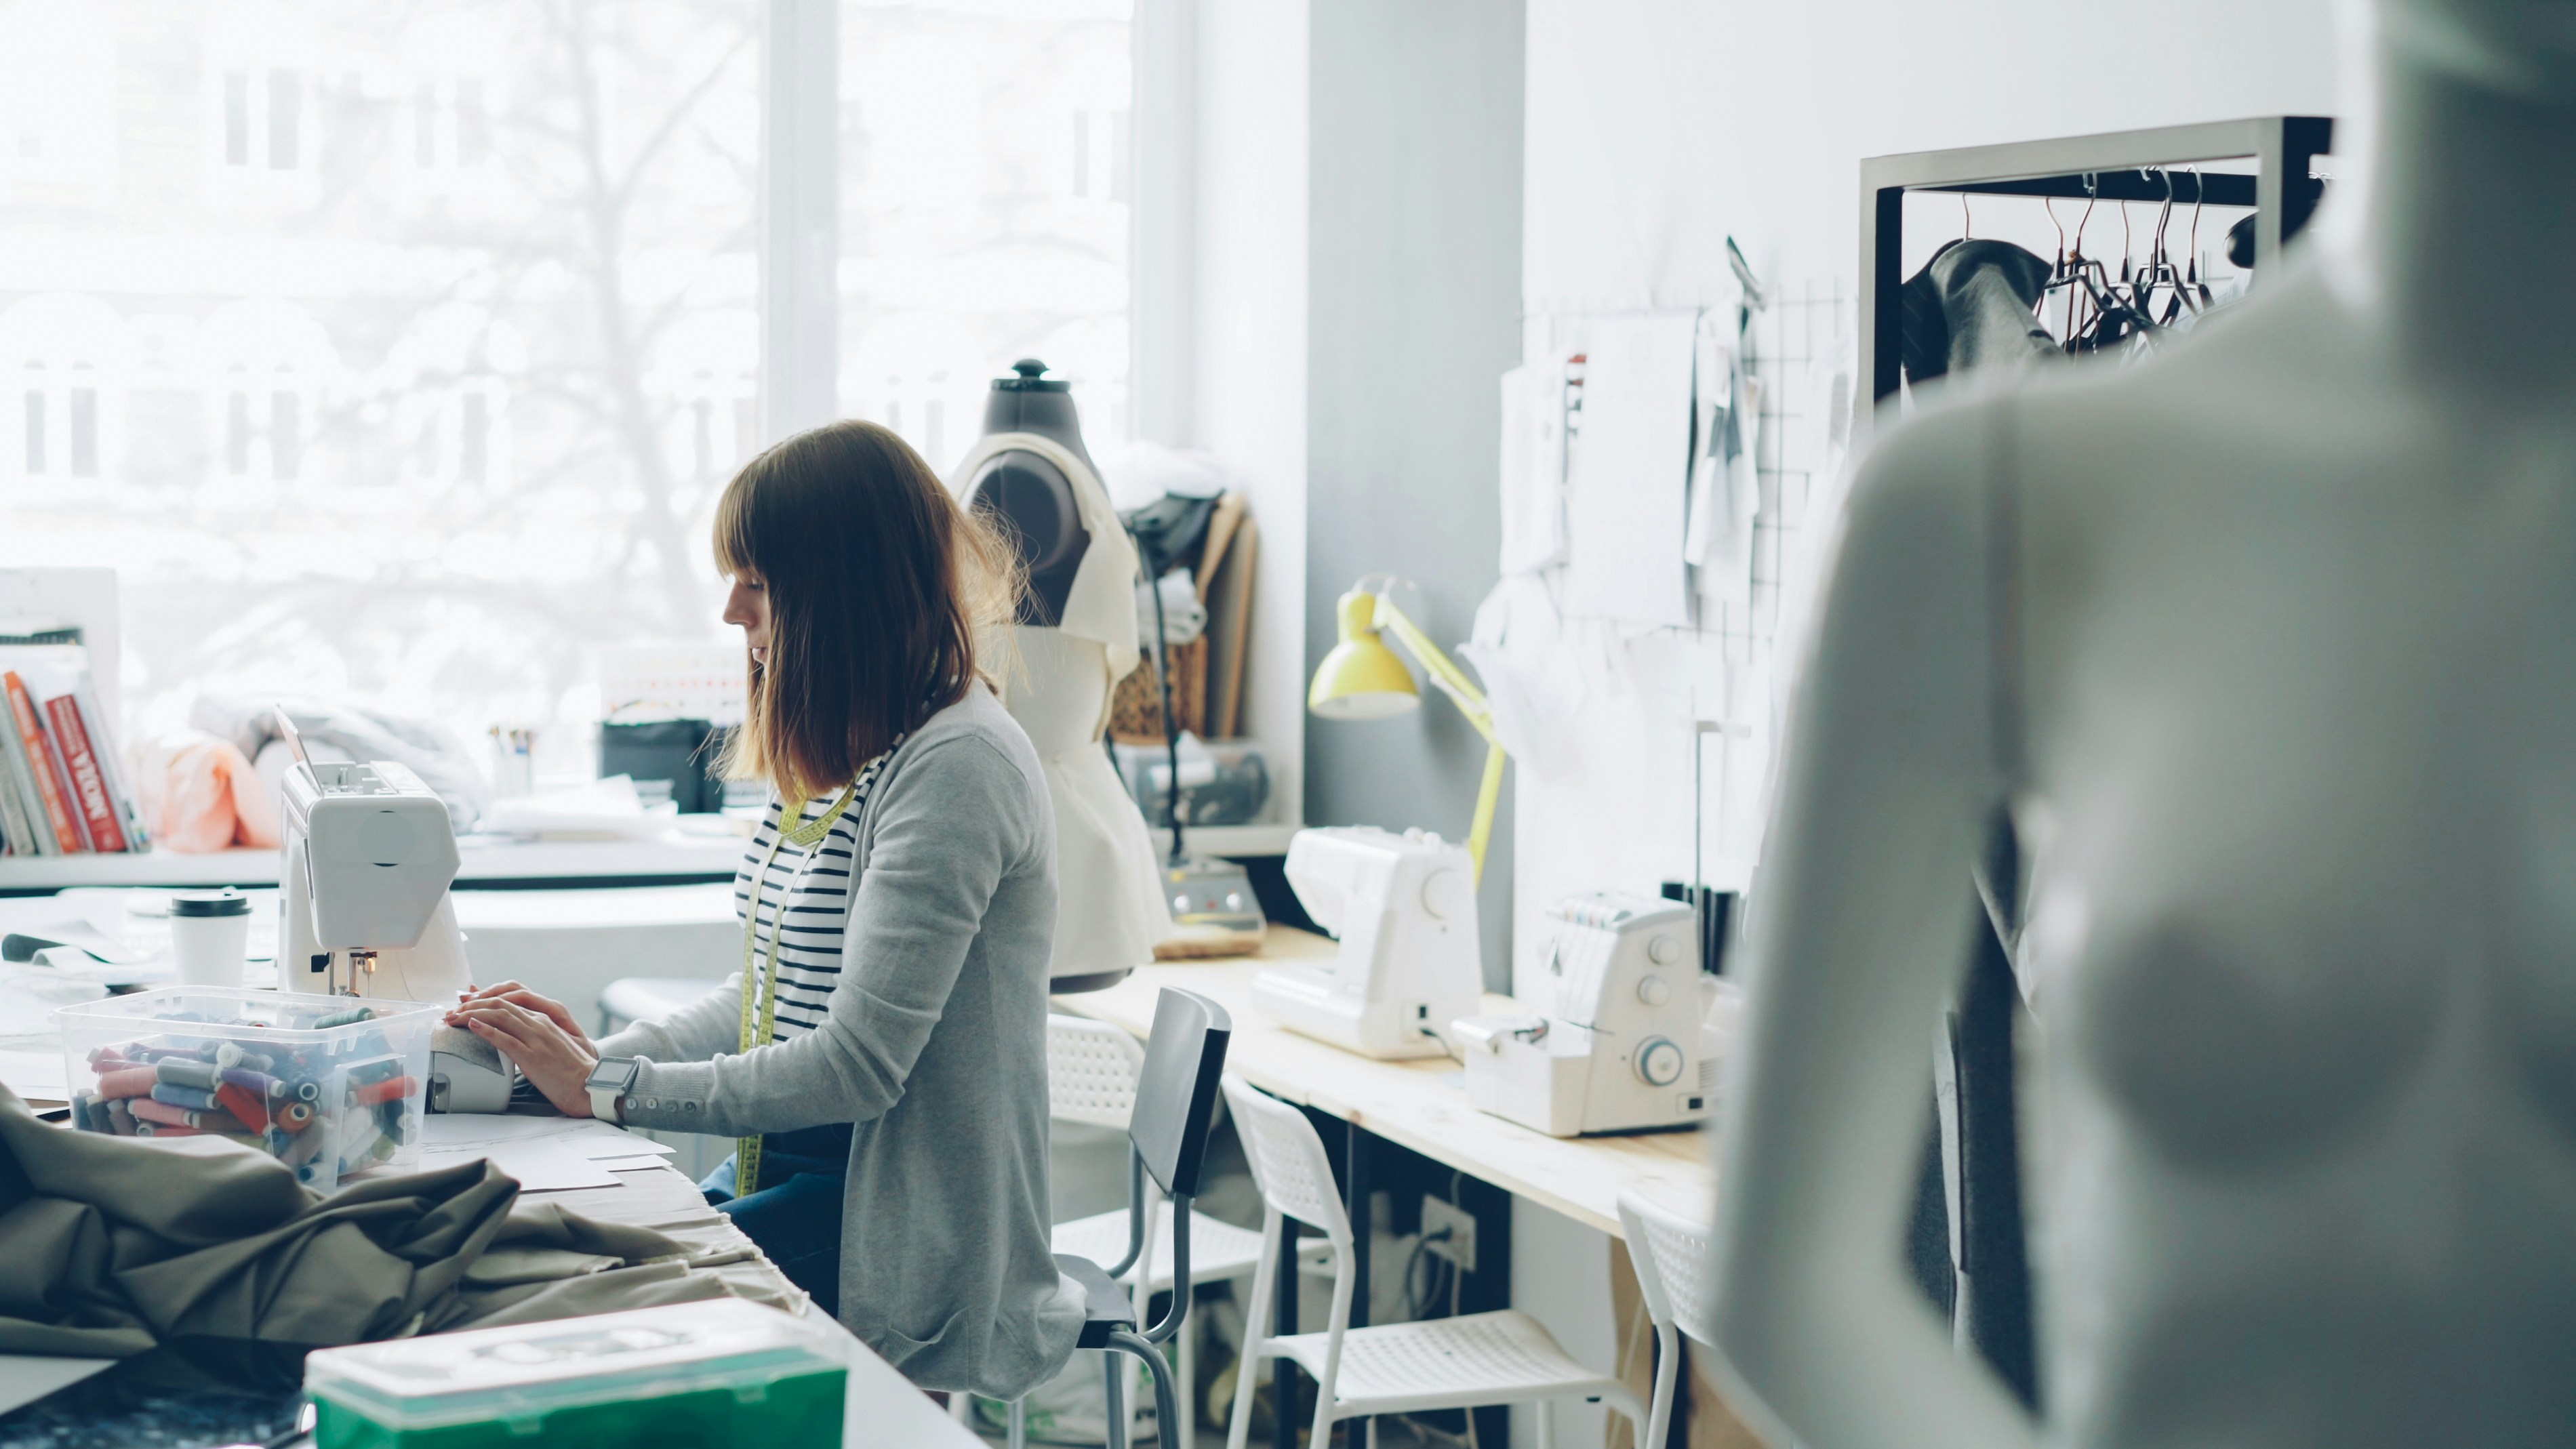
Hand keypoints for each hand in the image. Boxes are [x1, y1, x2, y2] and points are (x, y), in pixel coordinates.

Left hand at [448, 996, 599, 1116]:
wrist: (589, 1086)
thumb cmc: (572, 1072)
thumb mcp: (553, 1048)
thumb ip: (535, 1039)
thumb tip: (514, 1042)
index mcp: (544, 1021)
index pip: (509, 1003)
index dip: (483, 1002)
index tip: (465, 1007)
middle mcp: (539, 1024)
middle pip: (500, 1004)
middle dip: (472, 1005)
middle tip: (451, 1011)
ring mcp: (536, 1039)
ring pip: (500, 1016)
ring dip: (472, 1014)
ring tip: (453, 1017)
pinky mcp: (533, 1056)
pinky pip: (505, 1038)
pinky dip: (486, 1030)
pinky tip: (472, 1026)